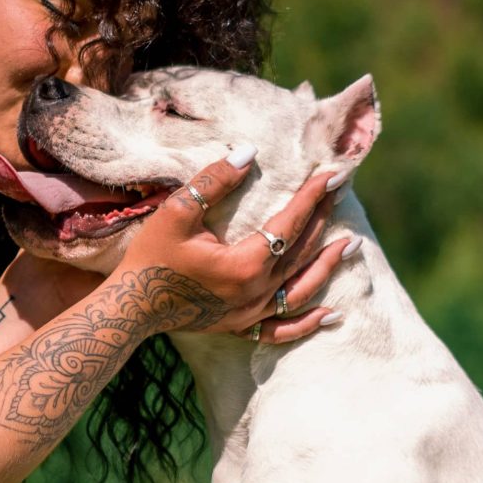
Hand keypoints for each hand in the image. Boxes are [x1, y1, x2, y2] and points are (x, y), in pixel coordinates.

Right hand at [114, 150, 351, 344]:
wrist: (129, 308)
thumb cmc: (150, 257)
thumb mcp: (177, 211)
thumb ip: (214, 182)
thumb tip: (248, 153)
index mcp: (244, 263)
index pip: (289, 223)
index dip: (312, 197)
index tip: (332, 175)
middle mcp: (255, 291)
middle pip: (301, 251)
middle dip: (323, 219)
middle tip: (341, 193)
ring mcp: (249, 314)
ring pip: (302, 289)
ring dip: (329, 266)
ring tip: (352, 245)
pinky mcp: (240, 327)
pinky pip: (283, 329)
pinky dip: (309, 322)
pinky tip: (331, 314)